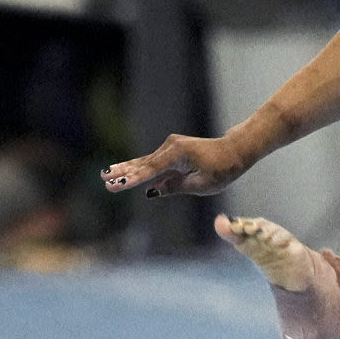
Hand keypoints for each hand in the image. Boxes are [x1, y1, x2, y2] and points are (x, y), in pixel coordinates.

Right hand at [101, 133, 250, 197]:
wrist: (235, 150)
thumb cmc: (223, 169)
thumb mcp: (201, 185)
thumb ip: (176, 187)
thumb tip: (153, 191)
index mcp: (179, 155)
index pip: (152, 170)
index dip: (134, 179)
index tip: (118, 184)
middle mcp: (172, 147)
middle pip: (144, 164)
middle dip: (124, 173)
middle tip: (104, 179)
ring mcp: (171, 147)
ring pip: (146, 162)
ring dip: (127, 169)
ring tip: (106, 174)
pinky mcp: (173, 151)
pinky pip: (153, 163)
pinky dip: (139, 168)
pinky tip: (123, 172)